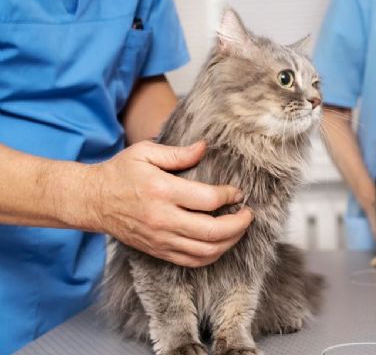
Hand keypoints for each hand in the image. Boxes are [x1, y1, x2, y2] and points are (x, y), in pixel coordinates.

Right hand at [81, 140, 252, 266]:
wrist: (92, 201)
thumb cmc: (120, 173)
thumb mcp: (145, 152)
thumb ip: (178, 152)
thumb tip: (204, 147)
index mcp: (163, 191)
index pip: (209, 200)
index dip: (230, 196)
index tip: (237, 192)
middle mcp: (163, 219)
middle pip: (213, 232)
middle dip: (239, 224)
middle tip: (248, 214)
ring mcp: (160, 239)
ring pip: (206, 251)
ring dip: (230, 242)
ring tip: (239, 229)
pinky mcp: (158, 251)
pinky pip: (192, 261)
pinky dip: (212, 255)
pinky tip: (221, 243)